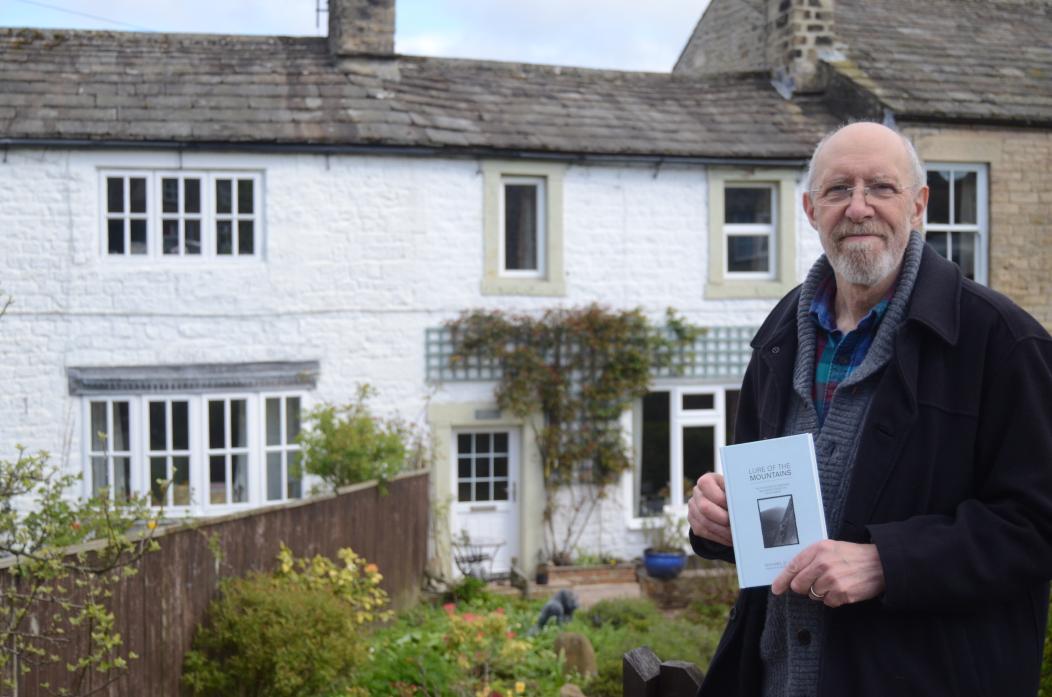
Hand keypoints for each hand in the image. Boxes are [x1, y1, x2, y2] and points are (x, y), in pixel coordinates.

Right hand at [687, 472, 732, 546]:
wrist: (723, 504)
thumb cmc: (732, 495)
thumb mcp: (734, 489)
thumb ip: (735, 493)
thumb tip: (743, 502)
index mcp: (706, 481)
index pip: (707, 486)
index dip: (721, 498)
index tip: (734, 507)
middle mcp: (697, 492)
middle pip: (704, 508)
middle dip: (722, 518)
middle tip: (736, 524)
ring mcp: (692, 507)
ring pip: (704, 522)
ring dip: (722, 531)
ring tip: (735, 535)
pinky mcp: (693, 521)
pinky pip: (703, 531)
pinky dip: (718, 537)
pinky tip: (729, 538)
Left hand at [771, 540, 885, 607]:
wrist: (879, 563)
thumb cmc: (852, 555)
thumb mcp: (830, 547)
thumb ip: (811, 557)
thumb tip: (793, 574)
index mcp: (818, 550)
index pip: (793, 566)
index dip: (782, 579)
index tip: (776, 588)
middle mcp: (823, 565)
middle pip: (799, 585)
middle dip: (803, 587)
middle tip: (816, 582)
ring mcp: (832, 580)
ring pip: (813, 595)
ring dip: (820, 592)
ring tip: (834, 582)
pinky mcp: (842, 594)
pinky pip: (828, 602)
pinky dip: (833, 599)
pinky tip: (842, 589)